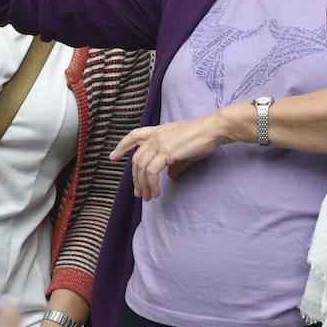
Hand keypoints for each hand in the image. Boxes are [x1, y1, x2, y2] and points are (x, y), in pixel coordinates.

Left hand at [110, 111, 232, 200]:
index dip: (122, 146)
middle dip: (135, 179)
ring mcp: (159, 143)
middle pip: (136, 159)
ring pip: (141, 167)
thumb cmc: (202, 138)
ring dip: (143, 185)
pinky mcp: (166, 152)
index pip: (134, 136)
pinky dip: (151, 184)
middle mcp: (155, 136)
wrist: (213, 129)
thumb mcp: (183, 149)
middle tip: (138, 193)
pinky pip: (151, 172)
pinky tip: (156, 192)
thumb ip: (173, 162)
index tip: (113, 157)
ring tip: (147, 197)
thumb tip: (169, 176)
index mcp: (157, 131)